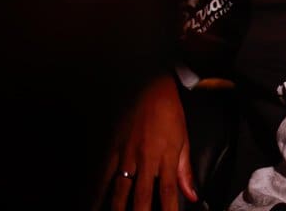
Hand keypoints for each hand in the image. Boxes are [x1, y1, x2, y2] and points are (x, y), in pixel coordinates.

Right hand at [97, 74, 196, 210]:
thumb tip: (192, 195)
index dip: (168, 210)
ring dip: (118, 208)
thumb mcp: (183, 139)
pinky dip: (98, 191)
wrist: (150, 87)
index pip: (167, 191)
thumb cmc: (170, 113)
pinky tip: (93, 204)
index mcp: (166, 156)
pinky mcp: (113, 148)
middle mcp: (146, 158)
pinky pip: (104, 174)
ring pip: (120, 189)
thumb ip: (185, 170)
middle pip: (142, 195)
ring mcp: (127, 154)